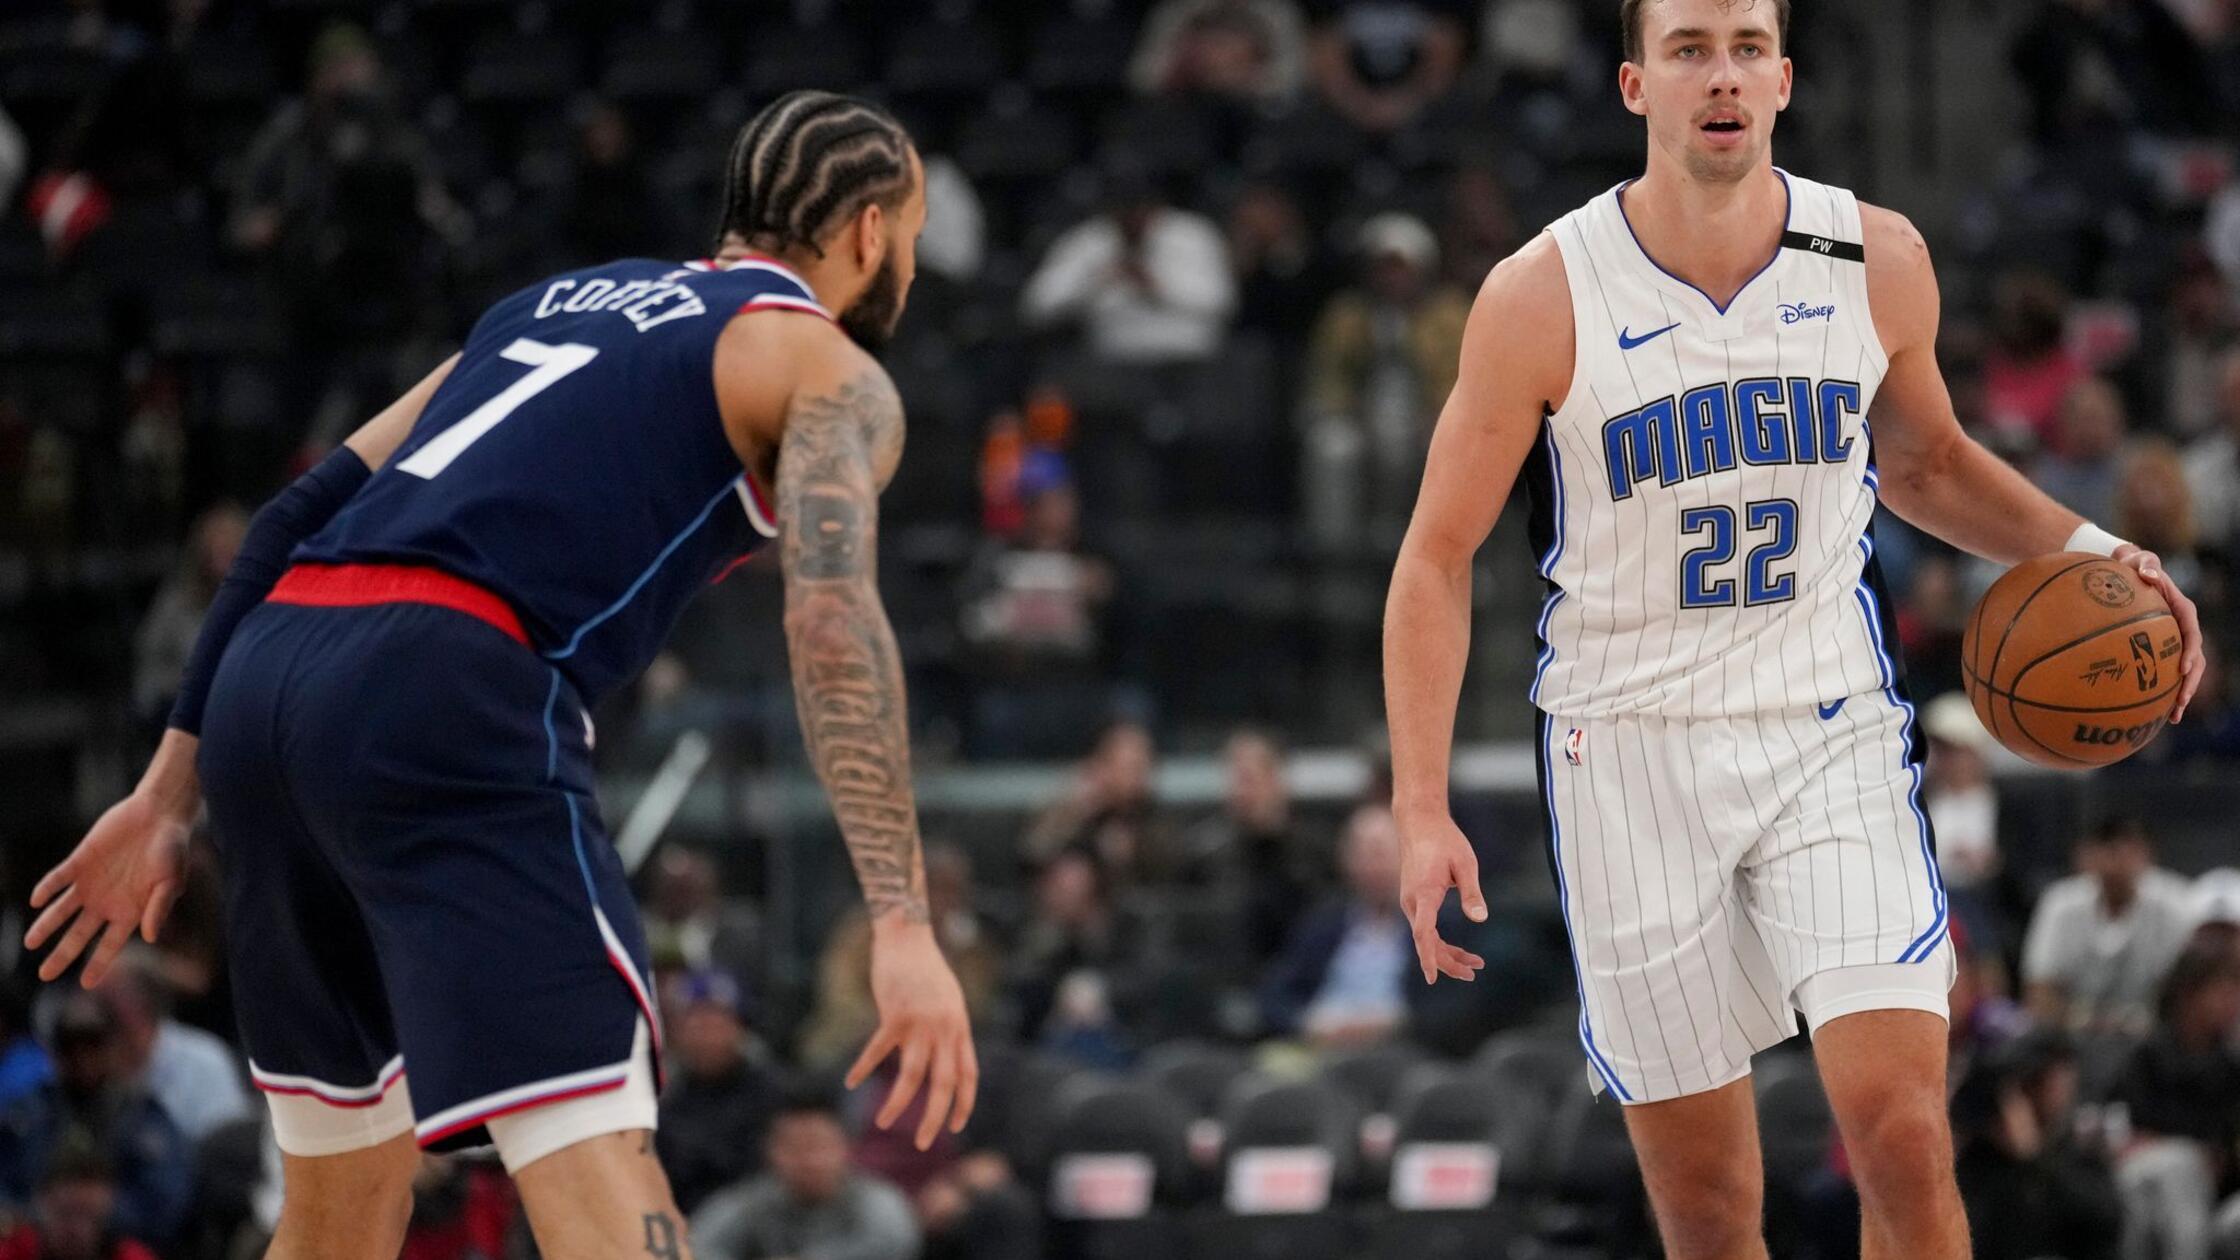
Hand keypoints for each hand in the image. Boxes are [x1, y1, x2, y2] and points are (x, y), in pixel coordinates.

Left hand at [25, 792, 189, 986]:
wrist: (160, 813)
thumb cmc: (173, 850)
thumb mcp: (170, 882)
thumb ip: (159, 908)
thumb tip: (149, 938)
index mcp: (130, 911)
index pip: (110, 944)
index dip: (98, 964)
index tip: (85, 984)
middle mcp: (107, 901)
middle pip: (79, 934)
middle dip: (63, 954)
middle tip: (46, 974)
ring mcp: (92, 882)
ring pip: (63, 910)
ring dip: (46, 925)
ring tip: (30, 943)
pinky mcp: (81, 860)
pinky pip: (59, 878)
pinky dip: (48, 888)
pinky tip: (37, 900)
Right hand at [848, 921, 979, 1149]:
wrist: (908, 937)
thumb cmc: (926, 969)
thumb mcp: (948, 1000)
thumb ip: (944, 1031)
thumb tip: (932, 1060)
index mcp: (959, 1027)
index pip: (968, 1075)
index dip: (964, 1103)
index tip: (956, 1126)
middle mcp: (944, 1029)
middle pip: (943, 1083)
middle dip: (934, 1118)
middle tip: (922, 1143)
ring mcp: (920, 1023)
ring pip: (911, 1074)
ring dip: (898, 1103)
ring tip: (884, 1123)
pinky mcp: (895, 1015)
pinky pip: (878, 1050)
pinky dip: (863, 1067)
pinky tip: (852, 1082)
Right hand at [1395, 811, 1486, 983]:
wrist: (1419, 822)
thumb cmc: (1444, 840)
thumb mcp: (1465, 863)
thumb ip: (1471, 893)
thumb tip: (1480, 919)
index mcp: (1424, 893)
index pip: (1424, 933)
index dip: (1428, 956)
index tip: (1432, 978)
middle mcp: (1412, 901)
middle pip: (1426, 943)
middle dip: (1449, 962)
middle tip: (1474, 973)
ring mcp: (1410, 902)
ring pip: (1425, 938)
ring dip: (1446, 954)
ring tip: (1474, 964)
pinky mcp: (1413, 900)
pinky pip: (1424, 928)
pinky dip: (1439, 942)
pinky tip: (1457, 950)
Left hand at [2112, 544, 2205, 721]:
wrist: (2129, 572)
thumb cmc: (2134, 566)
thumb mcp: (2139, 560)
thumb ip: (2145, 564)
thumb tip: (2148, 574)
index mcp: (2182, 609)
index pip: (2191, 631)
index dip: (2190, 651)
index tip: (2183, 668)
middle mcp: (2183, 627)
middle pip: (2195, 657)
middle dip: (2190, 681)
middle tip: (2181, 702)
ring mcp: (2175, 640)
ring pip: (2186, 670)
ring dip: (2183, 693)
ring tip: (2175, 716)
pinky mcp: (2163, 649)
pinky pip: (2168, 672)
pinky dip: (2164, 691)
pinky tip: (2156, 713)